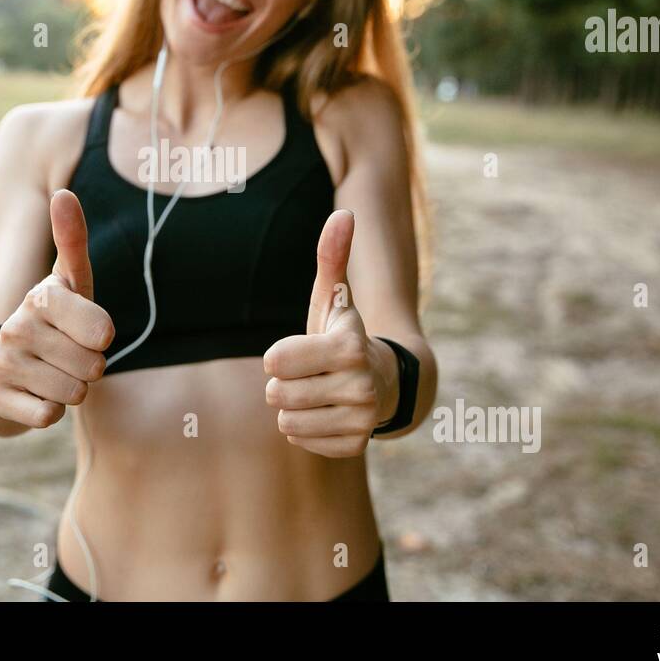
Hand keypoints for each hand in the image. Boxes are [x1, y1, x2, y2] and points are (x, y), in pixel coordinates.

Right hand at [0, 189, 114, 427]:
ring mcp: (5, 362)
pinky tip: (37, 392)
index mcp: (42, 297)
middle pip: (93, 367)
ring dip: (72, 388)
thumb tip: (64, 192)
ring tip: (54, 371)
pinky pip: (48, 416)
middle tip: (70, 353)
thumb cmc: (55, 317)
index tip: (87, 328)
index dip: (102, 337)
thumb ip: (73, 240)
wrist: (4, 361)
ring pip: (74, 394)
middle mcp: (18, 326)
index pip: (103, 332)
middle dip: (90, 366)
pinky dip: (50, 410)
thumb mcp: (69, 281)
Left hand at [261, 209, 398, 457]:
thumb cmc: (344, 336)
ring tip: (318, 393)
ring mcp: (361, 419)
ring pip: (287, 422)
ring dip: (293, 408)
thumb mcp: (335, 298)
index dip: (279, 355)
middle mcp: (360, 385)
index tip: (299, 349)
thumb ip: (333, 257)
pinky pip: (301, 441)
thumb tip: (343, 214)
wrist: (384, 382)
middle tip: (308, 374)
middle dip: (283, 383)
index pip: (275, 361)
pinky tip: (327, 413)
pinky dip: (306, 430)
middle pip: (277, 394)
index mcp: (349, 346)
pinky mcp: (355, 446)